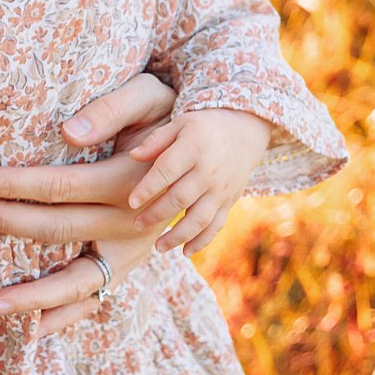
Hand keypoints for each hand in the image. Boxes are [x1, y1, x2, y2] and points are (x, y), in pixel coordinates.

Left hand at [0, 71, 174, 332]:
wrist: (210, 152)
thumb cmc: (170, 116)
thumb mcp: (149, 97)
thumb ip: (111, 111)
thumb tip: (67, 133)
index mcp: (128, 181)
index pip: (59, 185)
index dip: (14, 184)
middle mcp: (130, 223)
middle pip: (57, 229)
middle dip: (4, 223)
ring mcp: (132, 252)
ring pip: (77, 281)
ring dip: (32, 294)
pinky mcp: (129, 266)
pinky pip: (95, 299)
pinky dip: (64, 318)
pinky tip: (31, 330)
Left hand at [125, 108, 270, 252]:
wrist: (243, 131)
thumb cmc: (203, 127)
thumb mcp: (180, 123)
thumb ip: (156, 140)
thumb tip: (133, 156)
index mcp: (194, 147)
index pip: (167, 170)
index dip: (148, 188)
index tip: (131, 202)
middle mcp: (209, 171)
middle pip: (180, 198)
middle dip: (156, 215)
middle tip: (137, 224)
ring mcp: (221, 189)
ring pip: (199, 219)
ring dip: (177, 236)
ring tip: (157, 247)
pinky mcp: (229, 202)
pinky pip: (216, 226)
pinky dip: (201, 241)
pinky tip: (185, 251)